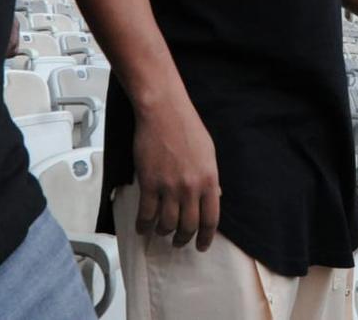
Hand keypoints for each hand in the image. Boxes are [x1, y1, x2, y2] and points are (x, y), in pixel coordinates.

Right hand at [132, 96, 219, 251]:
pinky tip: (142, 227)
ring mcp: (169, 187)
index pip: (211, 219)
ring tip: (160, 232)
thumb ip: (211, 178)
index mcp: (210, 180)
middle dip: (183, 239)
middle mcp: (191, 188)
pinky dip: (143, 225)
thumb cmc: (186, 127)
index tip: (201, 245)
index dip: (205, 237)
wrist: (163, 111)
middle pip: (188, 226)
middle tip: (179, 242)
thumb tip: (215, 197)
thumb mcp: (209, 153)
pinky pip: (146, 213)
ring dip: (163, 232)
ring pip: (167, 224)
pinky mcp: (149, 183)